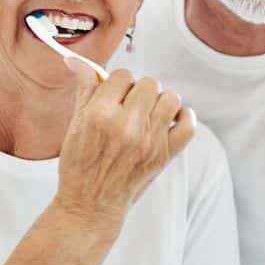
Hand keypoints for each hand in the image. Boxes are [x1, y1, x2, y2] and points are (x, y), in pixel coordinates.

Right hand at [52, 59, 195, 231]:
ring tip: (149, 112)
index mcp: (100, 114)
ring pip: (170, 98)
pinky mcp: (165, 155)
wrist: (90, 204)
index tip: (115, 94)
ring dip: (160, 101)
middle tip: (130, 106)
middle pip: (148, 83)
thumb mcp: (75, 124)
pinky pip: (188, 125)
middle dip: (138, 91)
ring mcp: (149, 141)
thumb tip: (76, 60)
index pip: (121, 75)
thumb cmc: (80, 165)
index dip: (118, 83)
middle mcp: (127, 126)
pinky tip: (171, 119)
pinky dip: (184, 117)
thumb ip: (83, 89)